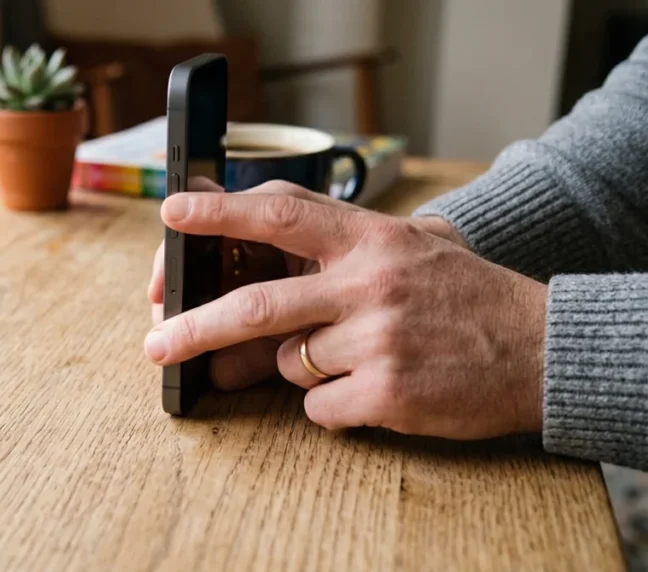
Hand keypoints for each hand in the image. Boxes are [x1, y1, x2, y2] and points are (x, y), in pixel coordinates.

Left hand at [147, 180, 469, 392]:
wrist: (541, 347)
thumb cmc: (465, 295)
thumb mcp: (412, 244)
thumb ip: (341, 247)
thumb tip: (257, 260)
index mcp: (371, 238)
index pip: (281, 213)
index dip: (220, 211)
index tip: (172, 212)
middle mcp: (369, 283)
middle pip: (257, 305)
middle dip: (195, 325)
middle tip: (155, 343)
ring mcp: (378, 339)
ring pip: (291, 362)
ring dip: (304, 367)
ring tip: (358, 357)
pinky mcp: (387, 392)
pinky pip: (320, 407)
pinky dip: (332, 404)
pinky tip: (373, 389)